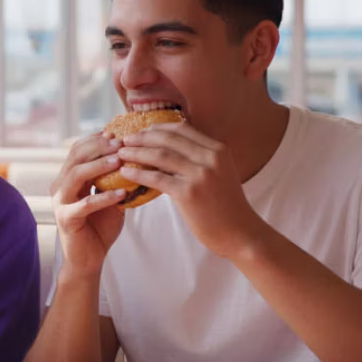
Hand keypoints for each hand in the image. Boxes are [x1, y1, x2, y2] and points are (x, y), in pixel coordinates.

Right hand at [50, 133, 128, 276]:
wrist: (88, 259)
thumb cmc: (99, 227)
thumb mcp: (109, 197)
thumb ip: (115, 179)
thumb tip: (136, 157)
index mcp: (68, 178)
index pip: (77, 150)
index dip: (95, 139)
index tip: (116, 132)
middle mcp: (60, 187)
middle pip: (75, 157)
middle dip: (98, 147)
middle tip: (120, 142)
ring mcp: (60, 202)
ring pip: (76, 175)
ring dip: (98, 165)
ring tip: (120, 160)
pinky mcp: (66, 219)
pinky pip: (85, 204)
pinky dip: (104, 197)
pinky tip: (122, 193)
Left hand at [118, 123, 265, 258]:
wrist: (240, 233)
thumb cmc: (226, 207)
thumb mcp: (220, 173)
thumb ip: (200, 159)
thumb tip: (170, 149)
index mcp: (218, 150)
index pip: (182, 129)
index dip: (157, 128)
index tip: (141, 130)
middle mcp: (210, 158)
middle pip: (168, 139)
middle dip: (142, 137)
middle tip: (125, 140)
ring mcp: (200, 175)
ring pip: (160, 156)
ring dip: (136, 153)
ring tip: (121, 154)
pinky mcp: (188, 193)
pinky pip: (157, 178)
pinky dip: (138, 173)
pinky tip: (126, 173)